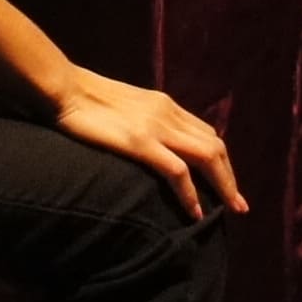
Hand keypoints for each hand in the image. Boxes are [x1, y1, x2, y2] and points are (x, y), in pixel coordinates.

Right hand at [46, 70, 246, 220]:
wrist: (62, 88)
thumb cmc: (83, 99)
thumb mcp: (124, 106)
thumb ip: (143, 120)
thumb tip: (150, 141)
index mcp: (165, 104)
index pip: (206, 132)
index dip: (220, 160)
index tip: (225, 182)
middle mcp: (168, 113)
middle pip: (215, 146)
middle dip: (231, 177)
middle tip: (239, 204)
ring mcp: (156, 127)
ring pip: (207, 157)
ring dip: (223, 186)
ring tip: (230, 210)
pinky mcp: (140, 142)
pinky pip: (177, 171)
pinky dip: (191, 194)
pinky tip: (195, 213)